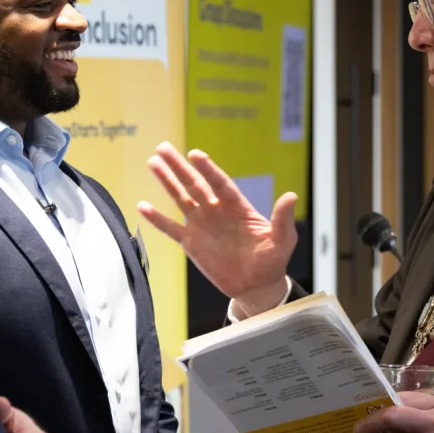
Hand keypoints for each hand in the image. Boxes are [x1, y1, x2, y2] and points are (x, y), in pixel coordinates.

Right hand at [136, 142, 296, 317]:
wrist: (257, 285)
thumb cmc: (272, 260)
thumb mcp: (282, 239)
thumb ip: (282, 219)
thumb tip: (291, 195)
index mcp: (237, 206)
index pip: (220, 183)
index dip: (208, 169)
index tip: (195, 154)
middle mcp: (216, 210)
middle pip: (195, 183)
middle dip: (179, 166)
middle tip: (163, 147)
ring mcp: (202, 225)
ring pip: (181, 198)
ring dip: (167, 181)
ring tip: (153, 163)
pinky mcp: (191, 243)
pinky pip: (171, 228)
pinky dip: (157, 219)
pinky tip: (142, 206)